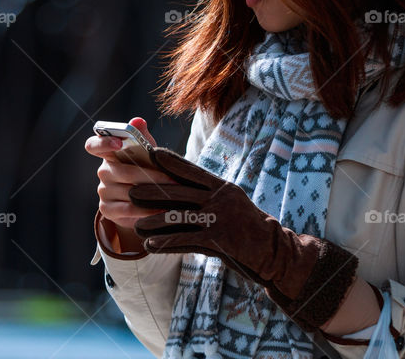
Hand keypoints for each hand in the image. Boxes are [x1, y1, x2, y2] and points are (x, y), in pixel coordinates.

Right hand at [85, 118, 177, 249]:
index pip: (93, 145)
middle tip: (172, 180)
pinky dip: (147, 210)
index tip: (119, 143)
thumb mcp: (146, 152)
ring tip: (172, 195)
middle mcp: (103, 171)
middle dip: (151, 176)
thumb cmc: (145, 168)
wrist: (144, 197)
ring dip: (153, 194)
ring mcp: (103, 191)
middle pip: (123, 172)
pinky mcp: (107, 210)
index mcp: (108, 153)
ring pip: (129, 192)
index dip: (103, 142)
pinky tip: (161, 209)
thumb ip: (141, 136)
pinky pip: (128, 209)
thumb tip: (138, 121)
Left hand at [127, 146, 358, 333]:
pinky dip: (165, 243)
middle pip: (178, 192)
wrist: (273, 250)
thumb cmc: (248, 225)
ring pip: (177, 217)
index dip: (170, 162)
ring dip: (153, 221)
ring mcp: (218, 220)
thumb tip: (182, 183)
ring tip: (135, 224)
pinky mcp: (217, 241)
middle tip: (131, 190)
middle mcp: (219, 199)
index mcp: (222, 187)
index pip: (192, 170)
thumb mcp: (232, 201)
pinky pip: (185, 241)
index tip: (151, 153)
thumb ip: (209, 193)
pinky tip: (150, 245)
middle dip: (152, 192)